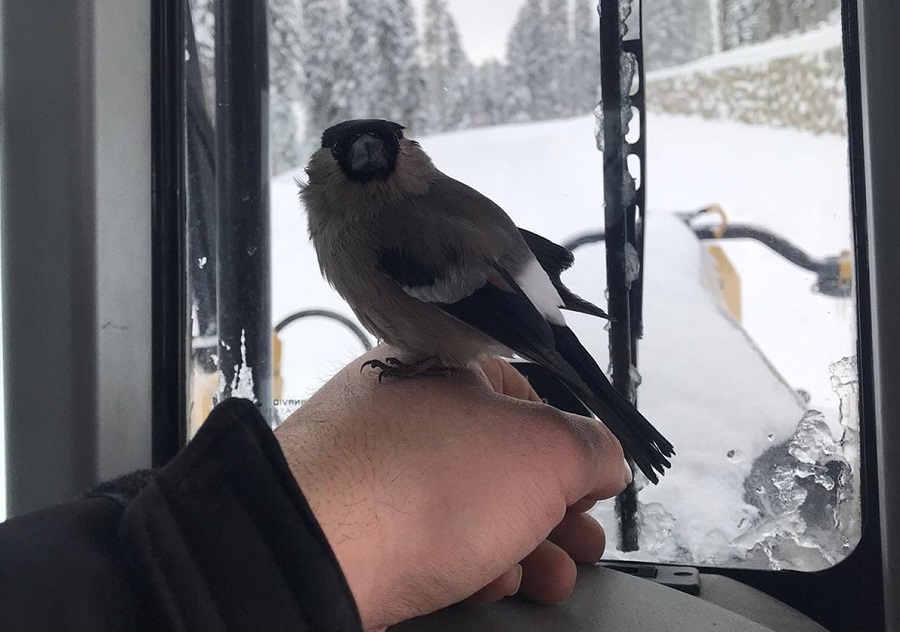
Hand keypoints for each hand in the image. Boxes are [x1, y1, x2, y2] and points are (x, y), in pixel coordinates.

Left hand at [275, 347, 631, 630]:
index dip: (570, 449)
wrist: (315, 552)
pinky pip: (423, 538)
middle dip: (555, 512)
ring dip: (521, 547)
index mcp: (444, 369)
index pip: (526, 400)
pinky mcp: (353, 523)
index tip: (592, 490)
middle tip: (582, 546)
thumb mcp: (545, 451)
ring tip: (550, 580)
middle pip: (498, 462)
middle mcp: (403, 412)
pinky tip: (486, 586)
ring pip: (465, 507)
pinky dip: (465, 563)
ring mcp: (372, 469)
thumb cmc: (423, 485)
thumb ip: (592, 448)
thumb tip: (605, 458)